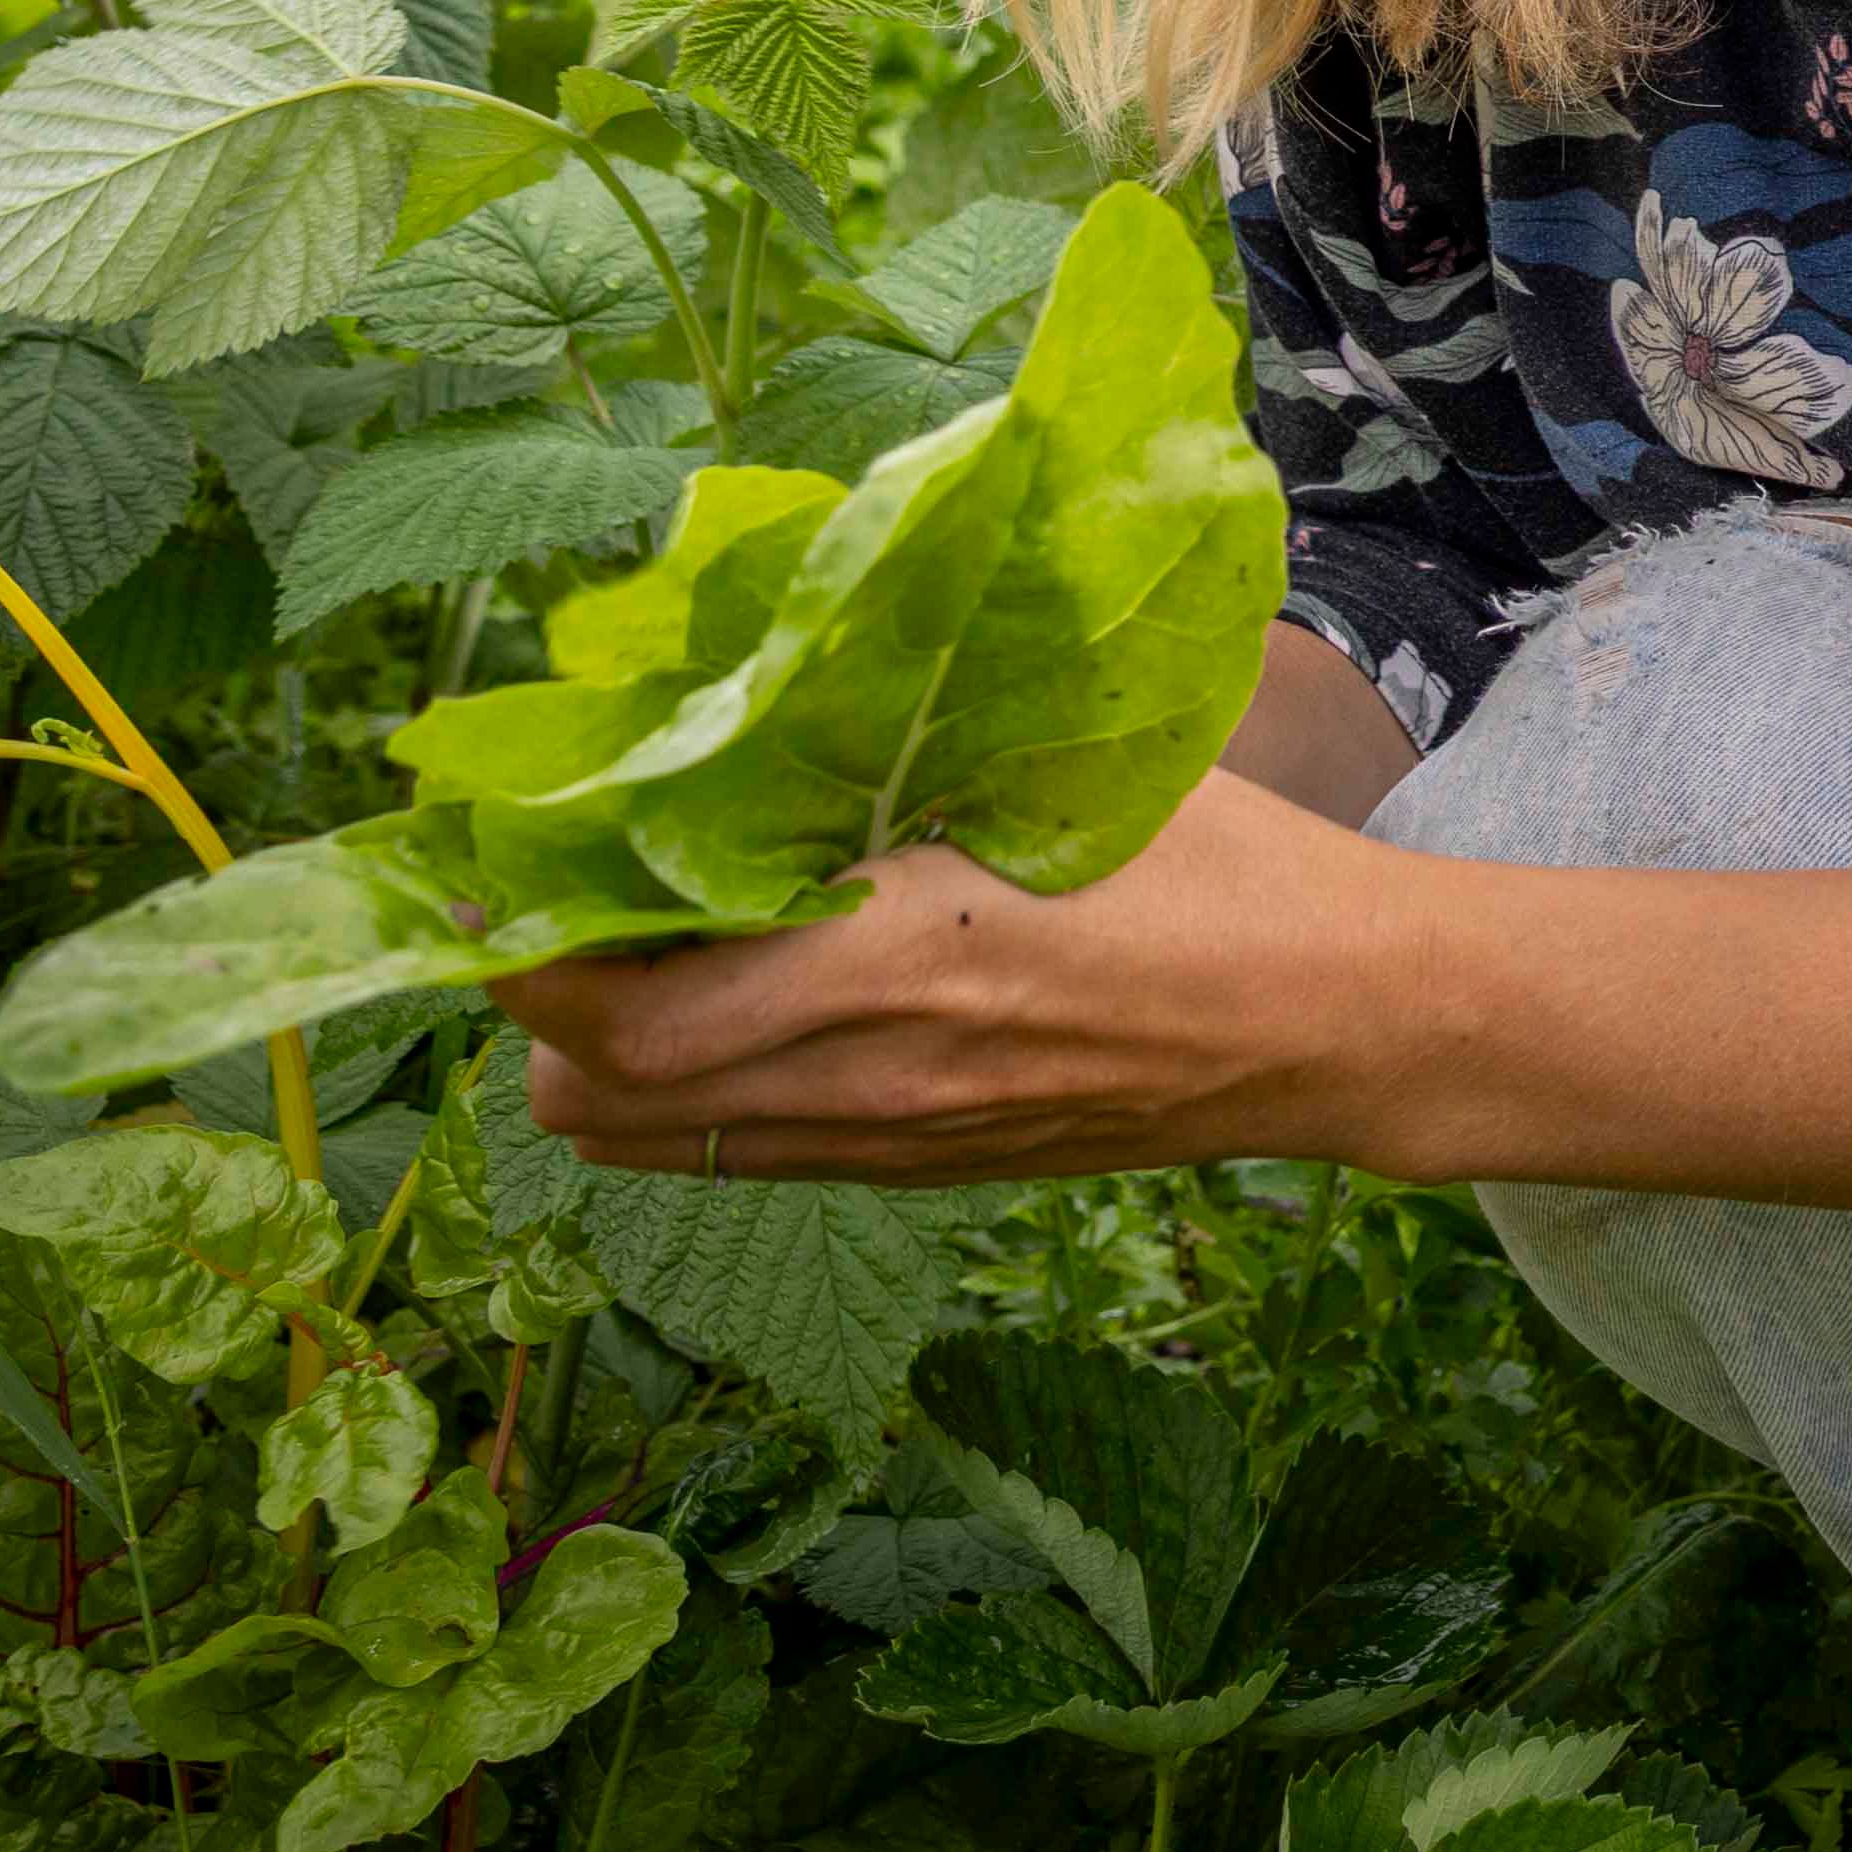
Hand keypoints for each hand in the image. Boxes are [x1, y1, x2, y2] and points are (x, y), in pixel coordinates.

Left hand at [498, 768, 1440, 1188]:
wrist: (1340, 1020)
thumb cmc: (1226, 866)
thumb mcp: (1066, 771)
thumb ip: (908, 749)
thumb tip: (767, 682)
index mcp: (895, 961)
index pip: (621, 1016)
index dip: (527, 952)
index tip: (511, 862)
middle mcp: (867, 1078)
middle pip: (593, 1100)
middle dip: (542, 1005)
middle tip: (570, 896)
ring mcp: (892, 1141)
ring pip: (652, 1141)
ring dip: (607, 1057)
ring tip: (651, 949)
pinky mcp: (925, 1169)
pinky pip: (744, 1152)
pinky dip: (696, 1089)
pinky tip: (752, 998)